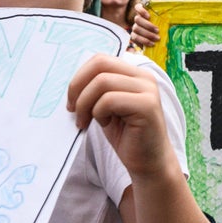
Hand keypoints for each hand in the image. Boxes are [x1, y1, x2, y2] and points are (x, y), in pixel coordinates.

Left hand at [66, 54, 174, 177]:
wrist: (148, 163)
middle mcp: (144, 77)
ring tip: (86, 122)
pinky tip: (105, 124)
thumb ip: (98, 89)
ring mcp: (147, 90)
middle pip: (100, 64)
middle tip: (73, 109)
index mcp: (134, 74)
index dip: (79, 77)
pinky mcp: (147, 106)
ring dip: (86, 104)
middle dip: (78, 87)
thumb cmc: (126, 136)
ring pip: (102, 82)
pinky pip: (109, 100)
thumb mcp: (108, 107)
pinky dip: (98, 113)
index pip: (100, 59)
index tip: (72, 101)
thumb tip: (73, 82)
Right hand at [130, 4, 159, 49]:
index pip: (138, 7)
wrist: (159, 38)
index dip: (141, 10)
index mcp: (144, 12)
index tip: (149, 15)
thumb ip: (160, 7)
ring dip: (147, 34)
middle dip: (148, 25)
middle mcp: (137, 19)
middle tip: (158, 30)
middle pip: (137, 19)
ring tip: (157, 38)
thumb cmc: (161, 24)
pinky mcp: (134, 37)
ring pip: (136, 29)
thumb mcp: (163, 16)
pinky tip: (152, 43)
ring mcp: (134, 28)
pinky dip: (144, 41)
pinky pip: (136, 38)